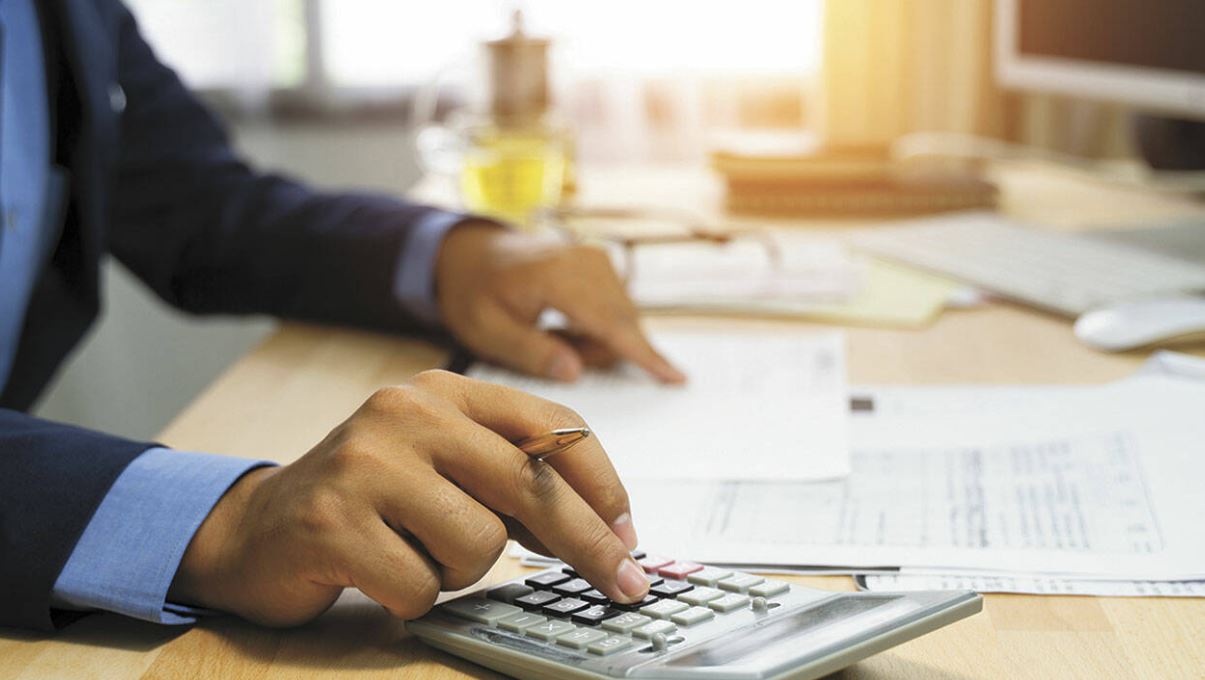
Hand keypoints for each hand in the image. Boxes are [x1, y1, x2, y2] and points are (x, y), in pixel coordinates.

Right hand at [168, 370, 648, 626]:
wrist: (257, 528)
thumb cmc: (370, 500)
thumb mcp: (442, 465)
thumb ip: (508, 476)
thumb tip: (602, 524)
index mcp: (442, 390)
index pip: (550, 426)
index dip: (601, 483)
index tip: (628, 531)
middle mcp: (406, 412)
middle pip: (529, 485)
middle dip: (587, 545)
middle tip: (624, 585)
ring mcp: (366, 463)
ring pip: (480, 543)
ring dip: (460, 570)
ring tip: (416, 553)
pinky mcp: (333, 521)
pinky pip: (423, 586)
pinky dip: (413, 597)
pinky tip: (379, 573)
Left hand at [435, 222, 684, 382]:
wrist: (470, 253)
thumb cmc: (474, 292)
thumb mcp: (487, 331)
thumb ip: (531, 353)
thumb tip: (575, 372)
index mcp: (556, 274)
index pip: (611, 323)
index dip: (643, 355)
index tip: (676, 379)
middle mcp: (585, 259)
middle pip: (621, 324)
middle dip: (595, 352)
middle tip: (549, 350)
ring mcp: (596, 257)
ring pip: (621, 317)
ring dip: (594, 340)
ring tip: (550, 335)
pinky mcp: (600, 262)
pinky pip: (616, 306)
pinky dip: (597, 326)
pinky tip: (565, 325)